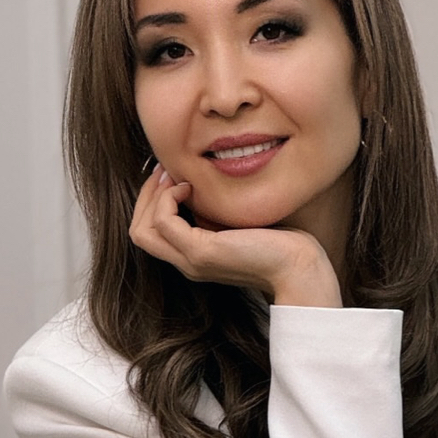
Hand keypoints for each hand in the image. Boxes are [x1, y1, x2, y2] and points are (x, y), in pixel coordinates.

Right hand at [129, 167, 341, 306]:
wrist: (298, 267)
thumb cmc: (279, 243)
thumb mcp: (236, 223)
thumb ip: (214, 212)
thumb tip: (198, 182)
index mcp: (194, 258)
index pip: (151, 233)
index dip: (152, 202)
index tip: (169, 175)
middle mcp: (187, 263)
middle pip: (139, 233)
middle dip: (145, 197)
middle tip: (163, 171)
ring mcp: (192, 260)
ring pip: (142, 231)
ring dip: (152, 197)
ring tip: (174, 177)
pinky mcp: (201, 252)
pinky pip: (163, 223)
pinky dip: (167, 200)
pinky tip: (188, 186)